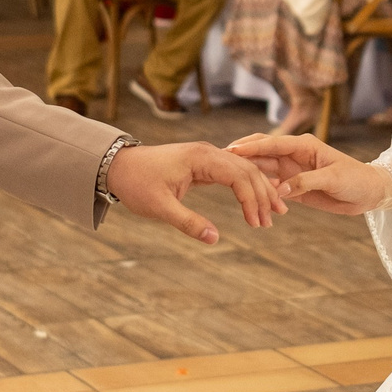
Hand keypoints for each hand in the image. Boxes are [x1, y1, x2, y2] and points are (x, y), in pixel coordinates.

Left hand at [105, 141, 284, 244]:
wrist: (118, 165)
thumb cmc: (136, 184)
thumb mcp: (159, 207)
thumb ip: (188, 222)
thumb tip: (214, 239)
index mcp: (200, 158)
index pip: (239, 175)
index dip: (251, 200)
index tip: (255, 223)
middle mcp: (208, 152)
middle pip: (247, 170)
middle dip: (263, 195)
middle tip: (272, 222)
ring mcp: (207, 156)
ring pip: (243, 169)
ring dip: (259, 190)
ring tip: (273, 213)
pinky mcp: (203, 163)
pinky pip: (233, 172)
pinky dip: (247, 186)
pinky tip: (256, 199)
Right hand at [227, 132, 390, 214]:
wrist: (368, 192)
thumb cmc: (355, 179)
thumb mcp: (332, 179)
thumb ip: (306, 182)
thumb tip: (280, 190)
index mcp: (303, 146)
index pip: (272, 144)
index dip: (251, 147)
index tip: (231, 150)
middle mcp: (294, 155)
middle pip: (262, 154)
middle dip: (241, 156)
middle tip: (218, 160)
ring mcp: (292, 171)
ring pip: (263, 170)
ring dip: (247, 174)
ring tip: (224, 178)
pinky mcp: (294, 187)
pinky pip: (271, 187)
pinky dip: (258, 190)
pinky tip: (242, 195)